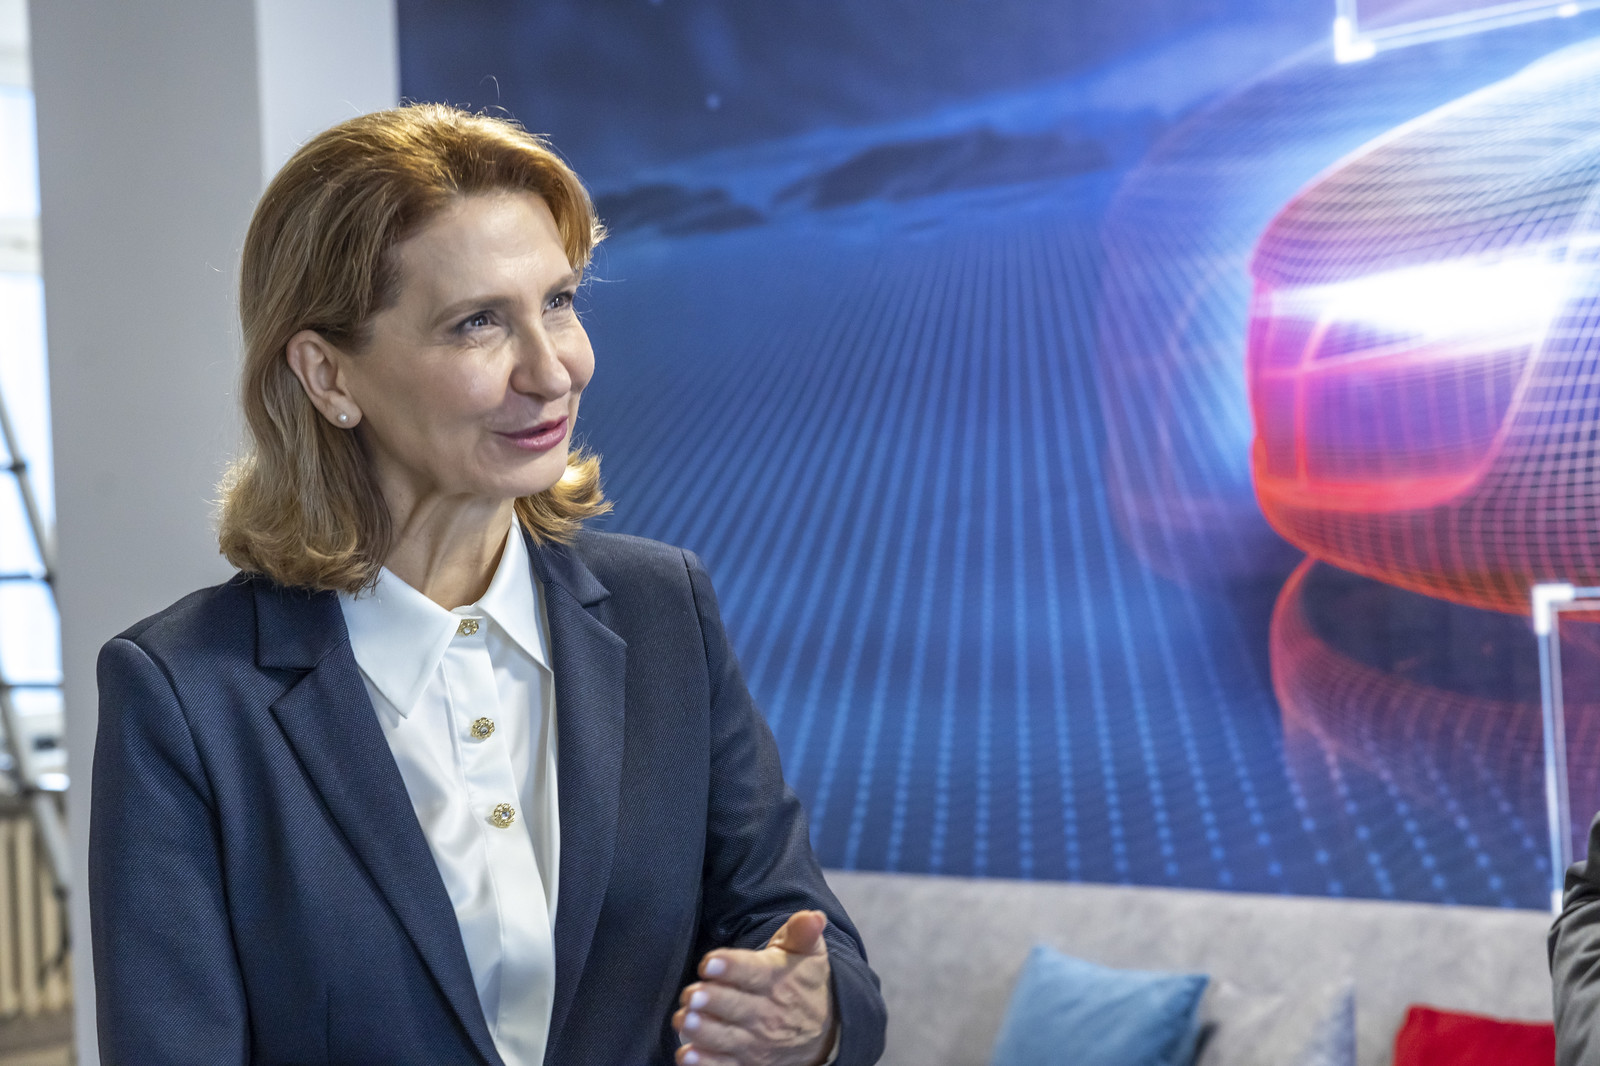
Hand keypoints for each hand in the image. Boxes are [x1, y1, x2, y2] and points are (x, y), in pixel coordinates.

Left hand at [673, 909, 836, 1065]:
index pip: (753, 972)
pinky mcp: (746, 1063)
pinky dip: (704, 1064)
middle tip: (691, 994)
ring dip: (703, 1031)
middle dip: (712, 1000)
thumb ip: (803, 933)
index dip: (731, 967)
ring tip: (684, 1020)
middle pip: (736, 1007)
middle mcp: (765, 1013)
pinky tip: (685, 1055)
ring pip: (726, 1038)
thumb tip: (812, 917)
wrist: (823, 1033)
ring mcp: (755, 1042)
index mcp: (776, 980)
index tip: (709, 962)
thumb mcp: (809, 954)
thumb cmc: (805, 984)